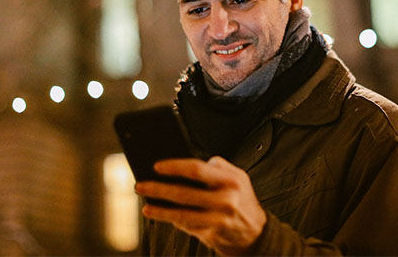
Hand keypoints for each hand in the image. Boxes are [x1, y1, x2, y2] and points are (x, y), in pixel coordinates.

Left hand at [135, 156, 266, 255]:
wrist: (256, 234)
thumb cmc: (243, 201)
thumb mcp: (239, 178)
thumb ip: (219, 166)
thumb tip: (192, 162)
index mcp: (230, 180)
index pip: (197, 169)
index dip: (174, 167)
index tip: (157, 167)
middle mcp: (225, 200)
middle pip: (183, 193)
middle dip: (158, 189)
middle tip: (141, 185)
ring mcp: (218, 219)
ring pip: (181, 214)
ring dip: (159, 210)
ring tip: (146, 204)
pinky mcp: (212, 235)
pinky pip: (186, 226)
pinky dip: (172, 220)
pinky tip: (161, 214)